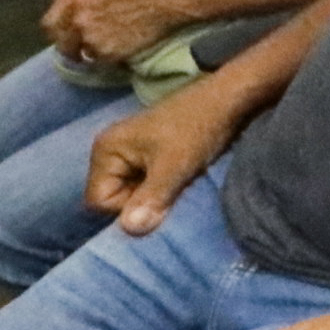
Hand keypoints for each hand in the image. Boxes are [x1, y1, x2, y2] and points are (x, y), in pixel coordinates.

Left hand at [47, 0, 207, 68]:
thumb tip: (67, 10)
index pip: (50, 22)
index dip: (60, 31)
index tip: (68, 35)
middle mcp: (73, 14)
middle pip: (59, 41)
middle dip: (68, 45)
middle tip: (81, 48)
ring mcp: (87, 34)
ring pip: (79, 53)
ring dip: (90, 51)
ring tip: (108, 45)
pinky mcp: (103, 51)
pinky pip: (99, 60)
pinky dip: (108, 57)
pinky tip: (122, 46)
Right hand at [81, 86, 239, 238]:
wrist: (230, 99)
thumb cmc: (199, 127)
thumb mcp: (175, 166)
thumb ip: (151, 198)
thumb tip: (129, 230)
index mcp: (106, 150)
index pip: (99, 202)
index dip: (127, 208)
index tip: (159, 195)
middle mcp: (110, 152)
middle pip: (115, 199)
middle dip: (142, 202)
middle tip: (172, 189)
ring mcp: (130, 153)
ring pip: (133, 194)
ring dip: (156, 196)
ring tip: (179, 182)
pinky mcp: (149, 155)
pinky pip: (146, 184)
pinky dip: (163, 188)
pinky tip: (181, 179)